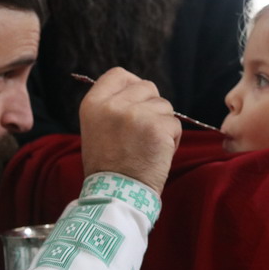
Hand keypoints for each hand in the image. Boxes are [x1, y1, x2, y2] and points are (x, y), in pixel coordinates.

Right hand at [79, 67, 180, 193]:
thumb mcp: (96, 129)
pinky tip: (158, 154)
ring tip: (149, 146)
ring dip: (163, 124)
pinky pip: (175, 123)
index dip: (133, 84)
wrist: (116, 195)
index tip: (138, 100)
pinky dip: (172, 139)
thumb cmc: (108, 167)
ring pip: (164, 105)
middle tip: (145, 130)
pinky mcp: (157, 127)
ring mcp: (136, 114)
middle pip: (147, 87)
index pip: (119, 74)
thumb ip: (112, 107)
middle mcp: (113, 105)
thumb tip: (137, 91)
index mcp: (93, 103)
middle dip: (152, 106)